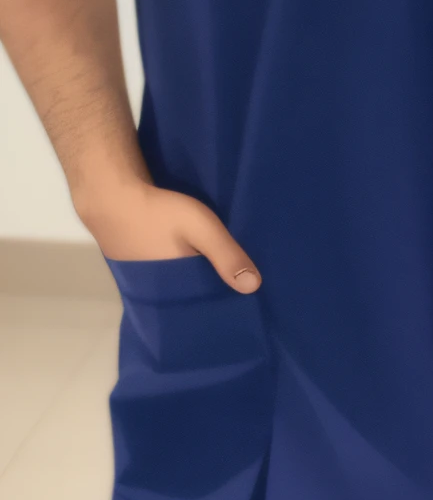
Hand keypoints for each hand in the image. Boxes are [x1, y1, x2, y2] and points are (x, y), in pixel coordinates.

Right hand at [77, 179, 261, 293]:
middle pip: (189, 292)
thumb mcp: (200, 228)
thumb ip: (225, 254)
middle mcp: (155, 288)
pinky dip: (182, 261)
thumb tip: (254, 287)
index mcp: (171, 289)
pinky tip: (196, 251)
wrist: (112, 194)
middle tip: (243, 281)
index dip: (221, 300)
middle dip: (212, 287)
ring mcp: (143, 273)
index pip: (200, 305)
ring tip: (226, 267)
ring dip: (196, 272)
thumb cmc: (158, 214)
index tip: (247, 300)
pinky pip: (167, 264)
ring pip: (178, 278)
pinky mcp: (139, 257)